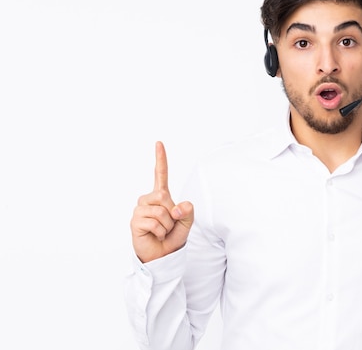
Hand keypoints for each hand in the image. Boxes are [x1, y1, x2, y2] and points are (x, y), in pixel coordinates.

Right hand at [130, 141, 193, 262]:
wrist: (163, 255)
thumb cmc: (173, 236)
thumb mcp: (187, 222)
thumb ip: (188, 212)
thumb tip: (179, 207)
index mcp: (161, 196)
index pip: (160, 174)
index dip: (160, 159)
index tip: (159, 143)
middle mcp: (148, 200)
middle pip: (163, 196)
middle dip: (172, 213)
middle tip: (169, 224)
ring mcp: (140, 210)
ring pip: (160, 211)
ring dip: (167, 225)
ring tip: (162, 231)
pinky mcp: (135, 221)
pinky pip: (154, 223)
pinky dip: (160, 231)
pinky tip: (156, 235)